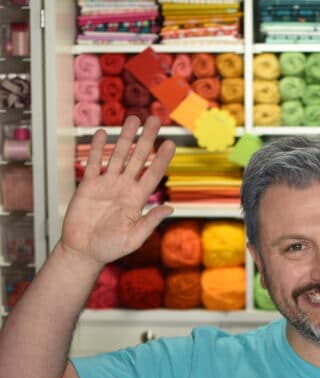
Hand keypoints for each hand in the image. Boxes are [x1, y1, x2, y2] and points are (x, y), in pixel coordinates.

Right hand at [60, 115, 175, 266]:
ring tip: (133, 119)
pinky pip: (93, 163)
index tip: (171, 143)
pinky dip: (97, 148)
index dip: (162, 159)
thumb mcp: (134, 237)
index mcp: (137, 199)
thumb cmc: (110, 248)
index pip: (153, 174)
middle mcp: (124, 188)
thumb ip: (150, 221)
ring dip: (125, 137)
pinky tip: (102, 134)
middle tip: (154, 120)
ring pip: (118, 155)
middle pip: (138, 158)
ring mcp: (106, 185)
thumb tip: (170, 209)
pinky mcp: (88, 186)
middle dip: (146, 139)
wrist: (83, 251)